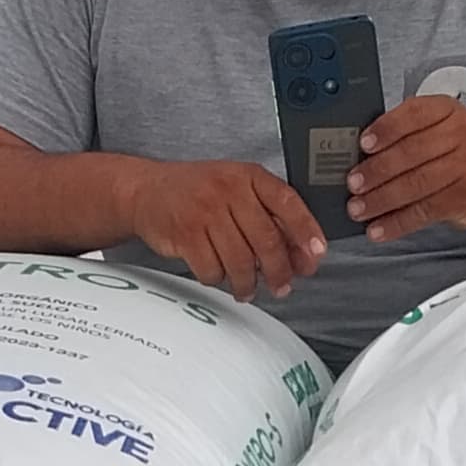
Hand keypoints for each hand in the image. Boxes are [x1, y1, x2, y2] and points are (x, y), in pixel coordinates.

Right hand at [127, 158, 326, 297]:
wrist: (147, 190)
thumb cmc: (199, 193)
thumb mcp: (237, 191)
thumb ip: (269, 217)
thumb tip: (301, 256)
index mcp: (249, 176)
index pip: (287, 202)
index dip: (306, 230)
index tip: (317, 255)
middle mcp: (229, 189)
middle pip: (266, 240)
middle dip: (279, 272)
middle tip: (282, 287)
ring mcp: (205, 210)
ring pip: (241, 261)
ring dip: (248, 284)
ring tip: (247, 289)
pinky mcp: (185, 233)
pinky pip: (212, 270)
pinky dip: (218, 280)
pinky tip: (218, 274)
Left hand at [346, 94, 465, 242]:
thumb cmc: (461, 155)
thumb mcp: (441, 131)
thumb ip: (408, 133)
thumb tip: (360, 153)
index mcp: (449, 111)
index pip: (413, 114)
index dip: (386, 129)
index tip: (363, 144)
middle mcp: (462, 134)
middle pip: (411, 152)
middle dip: (376, 171)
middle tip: (352, 184)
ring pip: (415, 183)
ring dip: (381, 200)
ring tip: (358, 209)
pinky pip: (424, 210)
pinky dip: (398, 222)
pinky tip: (379, 229)